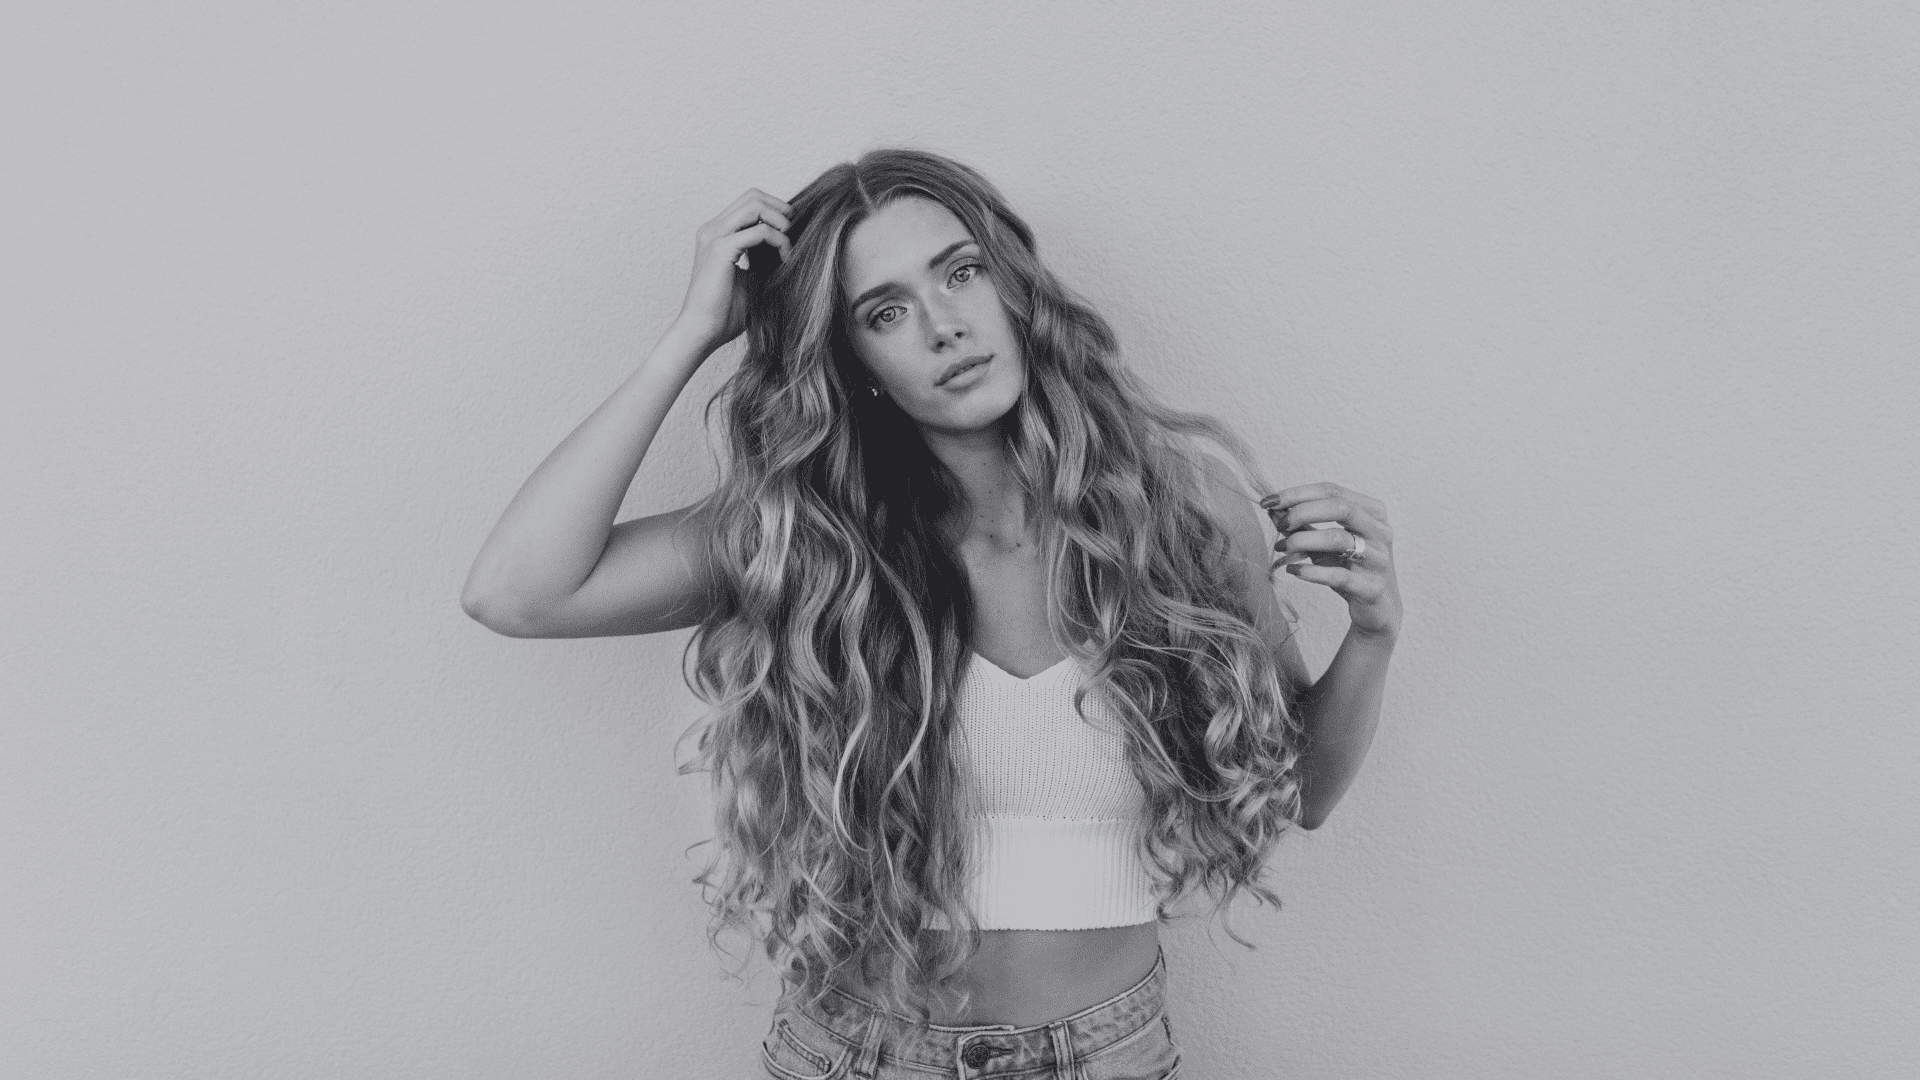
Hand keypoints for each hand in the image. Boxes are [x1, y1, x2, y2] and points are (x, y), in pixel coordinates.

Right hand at [671, 188, 792, 355]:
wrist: (701, 331)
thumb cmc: (724, 312)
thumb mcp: (749, 277)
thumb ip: (760, 256)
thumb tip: (787, 245)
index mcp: (716, 233)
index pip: (749, 203)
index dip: (774, 211)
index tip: (791, 233)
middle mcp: (713, 229)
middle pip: (753, 195)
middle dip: (781, 209)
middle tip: (795, 233)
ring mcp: (715, 236)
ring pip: (755, 205)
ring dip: (780, 221)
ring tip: (790, 245)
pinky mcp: (721, 249)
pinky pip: (760, 230)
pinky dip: (779, 241)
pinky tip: (785, 260)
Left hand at [1261, 483, 1401, 641]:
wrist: (1377, 608)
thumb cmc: (1349, 568)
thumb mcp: (1324, 544)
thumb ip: (1301, 525)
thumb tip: (1273, 508)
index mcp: (1372, 512)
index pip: (1332, 491)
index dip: (1297, 493)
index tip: (1269, 501)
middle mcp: (1380, 531)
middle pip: (1341, 507)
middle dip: (1302, 512)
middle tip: (1280, 526)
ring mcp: (1379, 559)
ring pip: (1339, 539)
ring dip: (1302, 541)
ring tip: (1281, 548)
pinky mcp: (1372, 587)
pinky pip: (1339, 576)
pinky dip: (1312, 572)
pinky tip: (1294, 570)